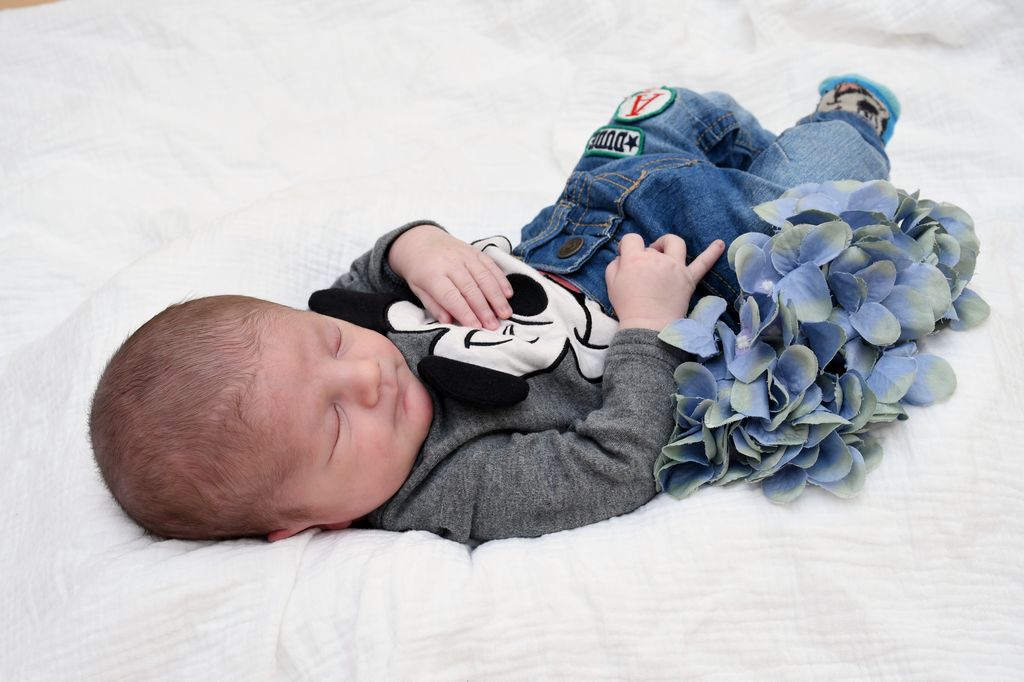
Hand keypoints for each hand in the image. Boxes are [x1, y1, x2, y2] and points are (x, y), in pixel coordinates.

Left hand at [387, 225, 513, 328]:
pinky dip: (501, 280)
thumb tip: (449, 322)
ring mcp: (464, 255)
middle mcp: (450, 263)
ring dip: (497, 297)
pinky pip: (491, 265)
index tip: (476, 327)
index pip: (451, 296)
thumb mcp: (418, 289)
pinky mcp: (475, 251)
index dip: (465, 312)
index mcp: (432, 275)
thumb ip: (434, 306)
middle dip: (484, 309)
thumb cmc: (418, 270)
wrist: (419, 239)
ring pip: (484, 277)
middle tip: (494, 325)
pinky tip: (508, 294)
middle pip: (470, 288)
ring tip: (505, 313)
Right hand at [605, 233, 723, 330]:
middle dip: (647, 253)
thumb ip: (615, 265)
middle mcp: (657, 258)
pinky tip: (720, 244)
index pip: (632, 239)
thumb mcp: (611, 284)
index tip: (626, 257)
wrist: (648, 326)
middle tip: (644, 268)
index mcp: (636, 258)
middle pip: (652, 246)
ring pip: (675, 244)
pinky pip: (703, 263)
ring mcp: (675, 267)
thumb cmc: (628, 307)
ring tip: (665, 252)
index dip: (627, 246)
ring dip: (669, 244)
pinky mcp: (689, 279)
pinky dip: (712, 252)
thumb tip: (623, 257)